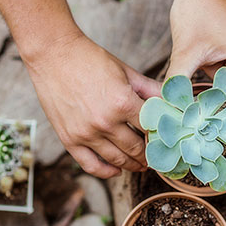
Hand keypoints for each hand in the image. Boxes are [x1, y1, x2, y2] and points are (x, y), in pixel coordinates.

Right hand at [24, 32, 159, 177]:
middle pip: (137, 148)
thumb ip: (150, 89)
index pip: (152, 128)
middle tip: (157, 156)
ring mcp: (86, 133)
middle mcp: (105, 122)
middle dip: (150, 154)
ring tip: (141, 164)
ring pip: (118, 160)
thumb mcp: (126, 71)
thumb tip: (172, 101)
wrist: (53, 54)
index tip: (167, 140)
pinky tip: (117, 170)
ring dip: (133, 165)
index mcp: (123, 103)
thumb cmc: (90, 59)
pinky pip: (91, 165)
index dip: (162, 135)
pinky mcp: (69, 139)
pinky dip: (106, 172)